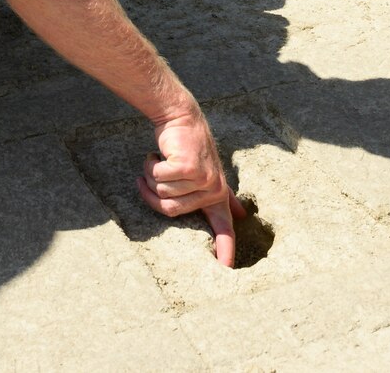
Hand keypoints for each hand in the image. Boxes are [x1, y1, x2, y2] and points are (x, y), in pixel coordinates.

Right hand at [135, 109, 244, 267]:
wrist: (182, 118)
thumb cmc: (190, 146)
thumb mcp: (208, 173)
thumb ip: (222, 195)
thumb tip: (240, 215)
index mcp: (217, 194)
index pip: (224, 228)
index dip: (225, 250)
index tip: (227, 270)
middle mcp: (213, 189)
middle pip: (171, 209)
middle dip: (153, 192)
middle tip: (149, 175)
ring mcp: (202, 178)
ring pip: (163, 192)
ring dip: (151, 176)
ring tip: (159, 160)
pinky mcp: (188, 168)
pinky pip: (158, 178)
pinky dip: (150, 166)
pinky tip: (158, 154)